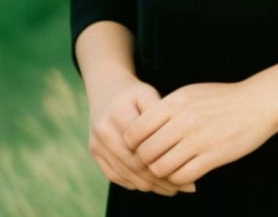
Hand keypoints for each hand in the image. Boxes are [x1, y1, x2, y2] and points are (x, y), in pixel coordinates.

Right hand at [88, 75, 196, 195]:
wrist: (106, 89)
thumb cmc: (134, 93)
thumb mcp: (148, 94)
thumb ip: (160, 114)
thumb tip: (178, 139)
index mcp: (118, 113)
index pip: (142, 146)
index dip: (163, 159)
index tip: (183, 166)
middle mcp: (103, 130)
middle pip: (133, 164)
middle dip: (158, 178)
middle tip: (181, 185)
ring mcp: (96, 143)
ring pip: (125, 174)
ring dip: (148, 185)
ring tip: (170, 188)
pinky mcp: (94, 152)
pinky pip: (115, 176)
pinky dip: (134, 183)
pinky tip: (152, 184)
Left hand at [123, 81, 277, 185]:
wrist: (257, 104)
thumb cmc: (221, 98)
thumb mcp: (190, 93)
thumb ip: (167, 109)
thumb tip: (142, 127)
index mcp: (175, 102)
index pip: (137, 129)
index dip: (132, 143)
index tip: (138, 147)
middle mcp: (184, 120)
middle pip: (146, 152)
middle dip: (145, 161)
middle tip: (151, 161)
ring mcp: (198, 139)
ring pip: (161, 168)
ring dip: (160, 172)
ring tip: (167, 168)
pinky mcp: (212, 156)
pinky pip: (182, 176)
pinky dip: (177, 178)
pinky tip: (182, 172)